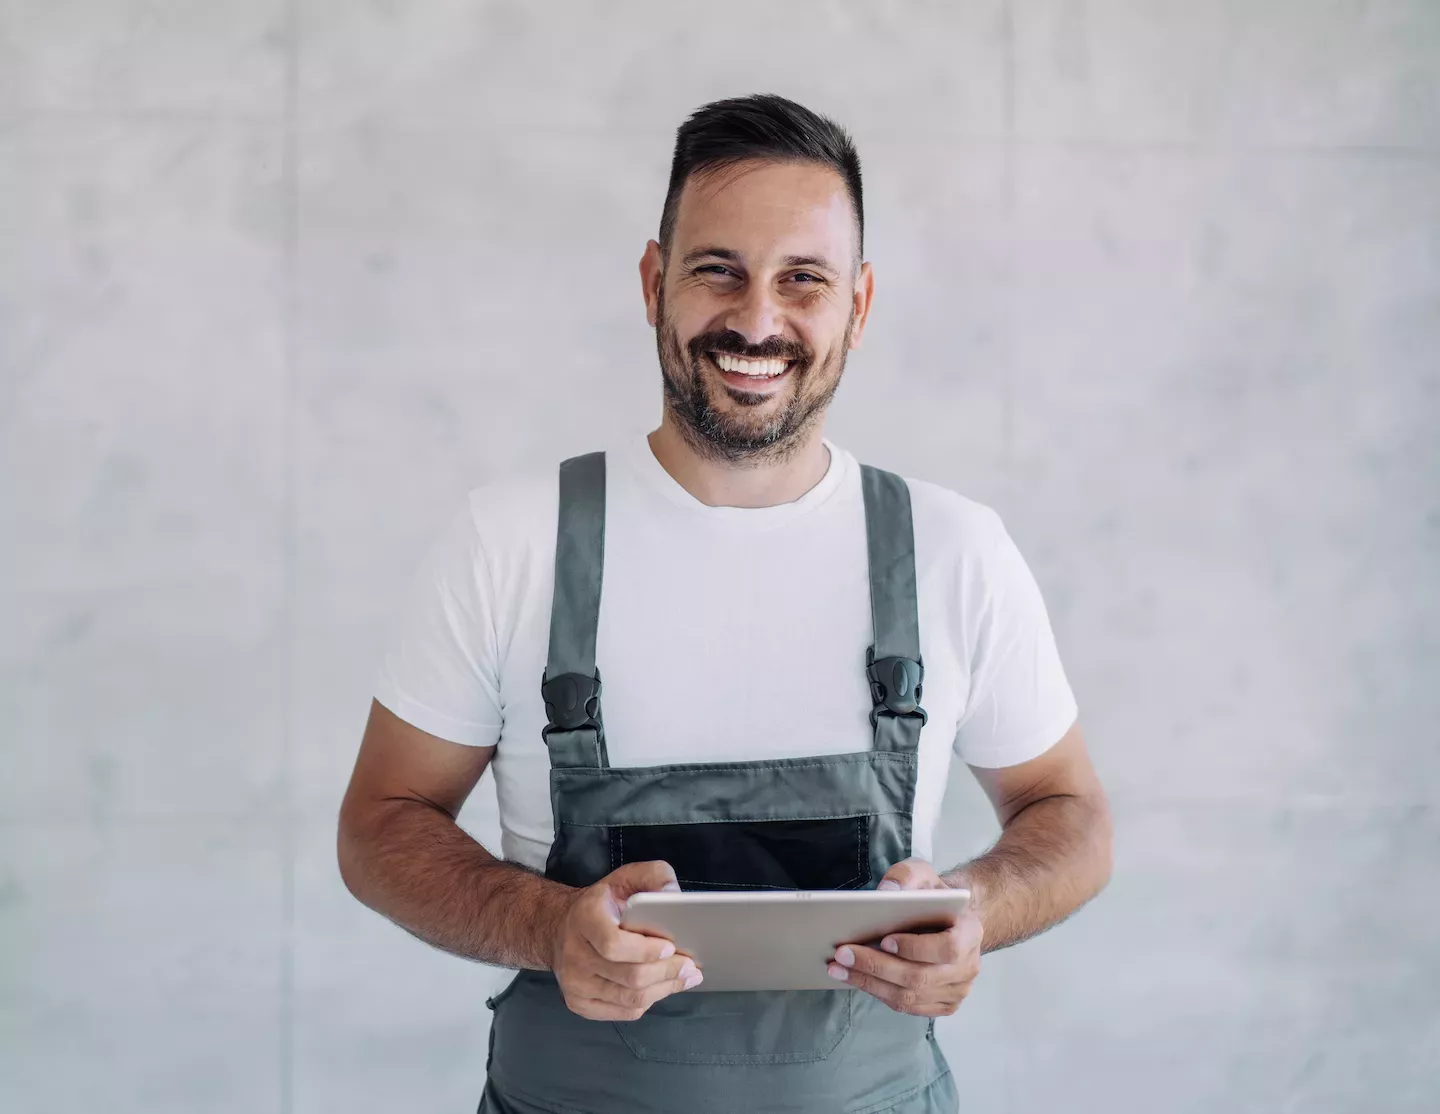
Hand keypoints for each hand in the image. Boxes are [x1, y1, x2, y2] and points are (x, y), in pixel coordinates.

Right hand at [548, 860, 702, 1019]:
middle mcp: (574, 954)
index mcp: (584, 919)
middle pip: (629, 976)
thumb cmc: (601, 905)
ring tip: (684, 978)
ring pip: (630, 998)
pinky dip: (648, 1002)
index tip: (671, 946)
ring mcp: (574, 983)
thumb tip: (674, 894)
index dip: (646, 951)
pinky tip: (660, 988)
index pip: (614, 944)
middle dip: (667, 972)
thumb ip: (653, 876)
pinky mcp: (579, 1003)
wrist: (559, 927)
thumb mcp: (625, 878)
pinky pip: (623, 1012)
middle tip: (690, 967)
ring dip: (664, 990)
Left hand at [827, 857, 981, 1016]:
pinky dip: (877, 993)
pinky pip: (907, 1006)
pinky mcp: (942, 1004)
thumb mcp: (923, 874)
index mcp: (970, 933)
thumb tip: (885, 891)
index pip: (948, 949)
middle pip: (920, 978)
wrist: (948, 919)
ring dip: (869, 983)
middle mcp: (968, 967)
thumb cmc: (932, 896)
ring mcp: (957, 990)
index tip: (884, 940)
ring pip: (909, 997)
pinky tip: (854, 978)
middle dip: (877, 966)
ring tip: (838, 969)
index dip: (915, 948)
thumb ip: (906, 876)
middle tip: (842, 954)